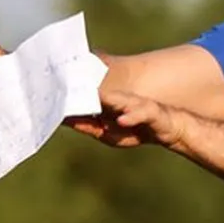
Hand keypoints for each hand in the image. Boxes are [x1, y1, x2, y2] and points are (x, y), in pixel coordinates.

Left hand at [68, 90, 187, 148]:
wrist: (169, 129)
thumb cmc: (136, 130)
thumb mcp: (108, 134)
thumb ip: (89, 126)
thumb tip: (66, 121)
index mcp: (108, 104)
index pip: (88, 98)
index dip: (74, 96)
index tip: (54, 93)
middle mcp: (121, 100)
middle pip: (102, 94)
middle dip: (87, 91)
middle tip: (70, 88)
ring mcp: (136, 104)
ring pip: (121, 100)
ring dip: (109, 100)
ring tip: (97, 99)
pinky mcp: (151, 111)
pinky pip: (141, 113)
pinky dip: (131, 117)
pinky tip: (122, 120)